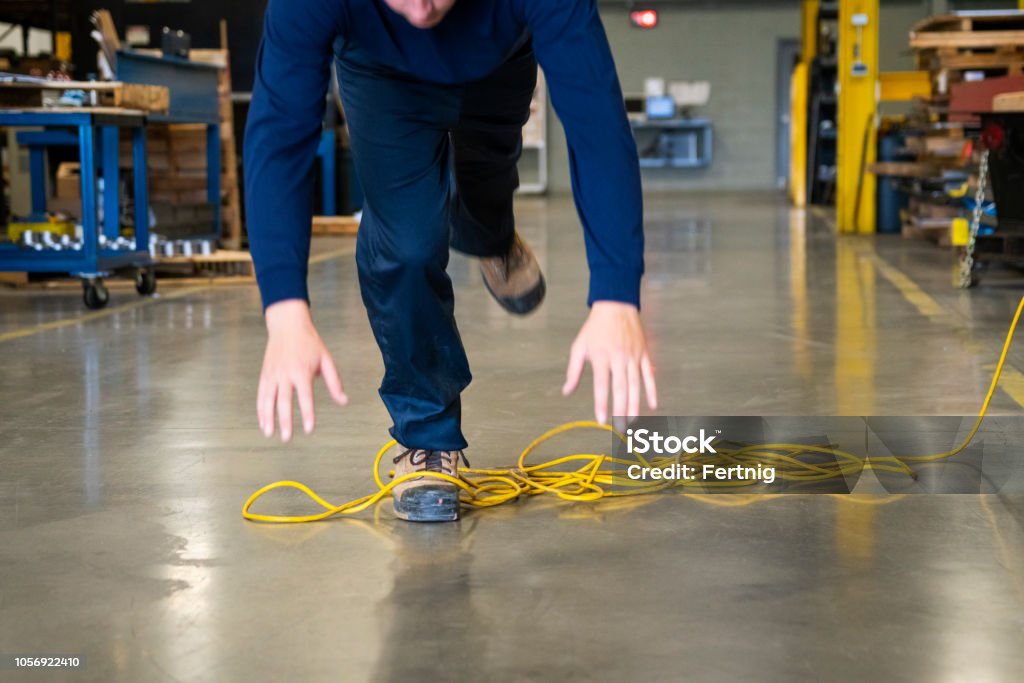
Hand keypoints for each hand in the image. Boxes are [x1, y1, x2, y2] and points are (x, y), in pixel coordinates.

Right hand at [258, 300, 347, 441]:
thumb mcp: (326, 359)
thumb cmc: (310, 343)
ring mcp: (273, 374)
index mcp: (302, 371)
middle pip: (284, 401)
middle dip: (285, 421)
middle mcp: (285, 374)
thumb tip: (343, 402)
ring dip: (268, 418)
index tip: (309, 429)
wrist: (287, 325)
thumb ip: (334, 382)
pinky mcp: (264, 374)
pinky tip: (263, 422)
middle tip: (287, 438)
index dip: (307, 414)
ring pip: (268, 399)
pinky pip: (261, 395)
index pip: (305, 397)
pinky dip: (260, 409)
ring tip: (269, 434)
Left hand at [562, 301, 657, 424]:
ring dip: (635, 404)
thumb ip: (574, 371)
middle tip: (620, 428)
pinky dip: (651, 390)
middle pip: (621, 388)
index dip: (602, 404)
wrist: (616, 306)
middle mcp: (618, 357)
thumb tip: (566, 391)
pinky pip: (649, 375)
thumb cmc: (595, 328)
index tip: (601, 420)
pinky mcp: (643, 354)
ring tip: (633, 421)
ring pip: (636, 384)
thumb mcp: (579, 347)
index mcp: (601, 357)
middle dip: (621, 410)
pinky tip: (652, 406)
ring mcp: (633, 356)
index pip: (601, 385)